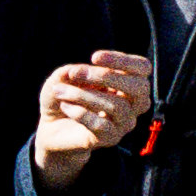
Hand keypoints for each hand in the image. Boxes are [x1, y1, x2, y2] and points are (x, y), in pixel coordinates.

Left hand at [28, 50, 152, 189]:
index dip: (124, 60)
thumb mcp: (63, 78)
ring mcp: (124, 123)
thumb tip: (78, 73)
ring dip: (82, 95)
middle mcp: (133, 104)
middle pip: (139, 87)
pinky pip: (101, 125)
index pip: (142, 68)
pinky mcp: (110, 139)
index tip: (95, 57)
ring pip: (116, 106)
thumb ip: (71, 71)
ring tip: (59, 91)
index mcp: (128, 84)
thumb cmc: (63, 98)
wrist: (52, 128)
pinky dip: (79, 113)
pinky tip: (65, 107)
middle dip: (106, 76)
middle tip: (75, 73)